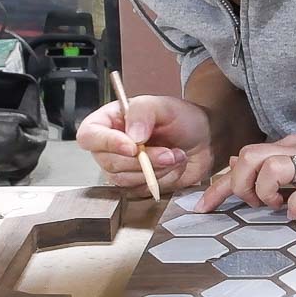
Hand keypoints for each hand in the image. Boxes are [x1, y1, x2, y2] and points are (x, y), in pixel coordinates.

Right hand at [77, 95, 216, 199]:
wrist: (206, 141)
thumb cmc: (183, 119)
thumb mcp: (164, 106)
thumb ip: (143, 113)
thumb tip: (132, 137)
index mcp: (110, 121)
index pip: (90, 135)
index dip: (107, 143)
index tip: (133, 146)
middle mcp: (111, 145)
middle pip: (108, 162)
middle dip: (144, 160)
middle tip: (170, 151)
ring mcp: (122, 167)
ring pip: (125, 180)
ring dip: (156, 170)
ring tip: (176, 155)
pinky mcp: (137, 184)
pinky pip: (141, 190)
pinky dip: (162, 180)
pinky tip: (173, 167)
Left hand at [195, 134, 295, 218]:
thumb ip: (284, 166)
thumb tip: (249, 175)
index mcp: (293, 146)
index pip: (243, 158)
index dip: (218, 185)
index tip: (204, 207)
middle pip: (246, 158)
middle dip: (238, 186)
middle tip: (255, 205)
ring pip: (267, 170)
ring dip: (264, 194)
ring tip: (279, 207)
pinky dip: (293, 208)